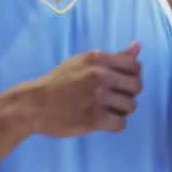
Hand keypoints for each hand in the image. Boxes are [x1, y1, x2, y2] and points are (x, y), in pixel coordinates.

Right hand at [22, 42, 142, 135]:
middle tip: (114, 100)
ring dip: (121, 111)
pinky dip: (114, 125)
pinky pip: (121, 124)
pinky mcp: (94, 118)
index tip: (120, 85)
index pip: (136, 66)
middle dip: (129, 94)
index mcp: (98, 58)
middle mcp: (99, 75)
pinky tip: (102, 122)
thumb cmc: (59, 82)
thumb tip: (139, 45)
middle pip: (137, 86)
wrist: (33, 104)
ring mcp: (97, 96)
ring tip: (106, 110)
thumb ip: (114, 56)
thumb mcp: (83, 62)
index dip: (132, 77)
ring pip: (131, 106)